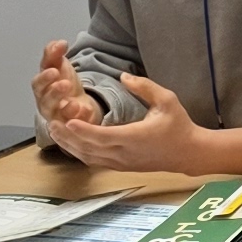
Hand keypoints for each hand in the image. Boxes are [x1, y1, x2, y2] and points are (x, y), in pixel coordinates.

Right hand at [33, 40, 99, 135]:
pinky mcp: (70, 128)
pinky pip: (72, 126)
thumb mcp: (59, 66)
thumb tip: (58, 42)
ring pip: (56, 116)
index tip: (54, 70)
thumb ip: (55, 54)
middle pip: (45, 101)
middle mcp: (46, 104)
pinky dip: (78, 118)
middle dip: (54, 93)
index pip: (38, 84)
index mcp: (42, 88)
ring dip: (65, 108)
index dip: (44, 78)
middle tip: (65, 84)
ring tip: (74, 101)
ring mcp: (57, 117)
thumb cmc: (64, 83)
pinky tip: (84, 111)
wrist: (78, 103)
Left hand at [47, 68, 219, 171]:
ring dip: (71, 146)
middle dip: (69, 137)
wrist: (188, 153)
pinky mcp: (121, 166)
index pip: (103, 136)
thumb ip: (144, 87)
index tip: (68, 120)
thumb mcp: (167, 100)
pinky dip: (80, 153)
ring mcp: (121, 163)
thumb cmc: (178, 125)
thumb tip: (123, 76)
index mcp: (135, 138)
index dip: (84, 130)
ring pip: (89, 157)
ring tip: (56, 132)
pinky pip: (95, 162)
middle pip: (90, 148)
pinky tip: (71, 143)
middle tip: (52, 123)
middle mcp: (124, 153)